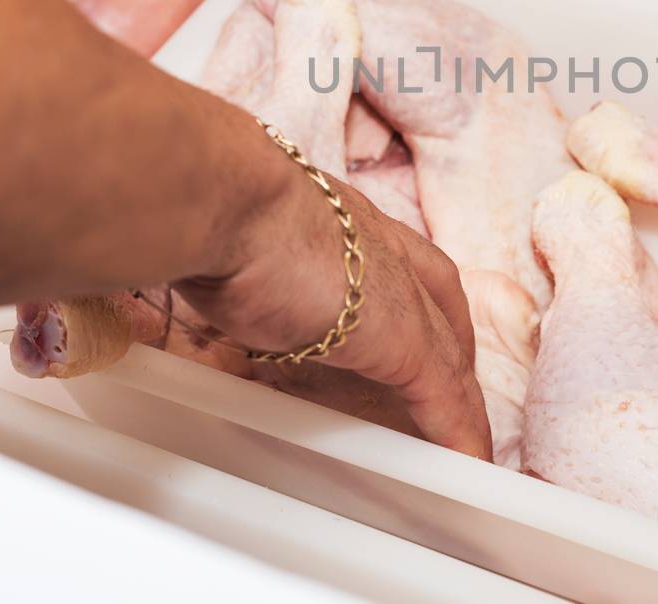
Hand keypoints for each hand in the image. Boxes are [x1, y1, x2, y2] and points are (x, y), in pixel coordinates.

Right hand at [176, 156, 491, 460]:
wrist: (227, 200)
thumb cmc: (207, 204)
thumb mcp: (222, 227)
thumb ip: (224, 251)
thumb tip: (187, 263)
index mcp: (334, 214)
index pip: (386, 248)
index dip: (404, 279)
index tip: (401, 304)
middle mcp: (374, 242)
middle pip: (436, 291)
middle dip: (449, 331)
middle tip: (451, 372)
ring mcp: (395, 288)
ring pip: (446, 347)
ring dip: (458, 392)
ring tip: (468, 435)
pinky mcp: (403, 337)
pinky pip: (444, 391)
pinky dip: (459, 427)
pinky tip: (470, 457)